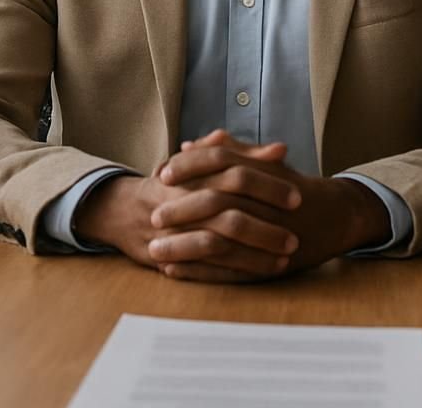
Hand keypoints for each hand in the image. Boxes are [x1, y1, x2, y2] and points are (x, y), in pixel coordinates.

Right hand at [72, 141, 301, 281]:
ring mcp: (176, 231)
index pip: (235, 174)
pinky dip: (237, 271)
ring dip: (254, 253)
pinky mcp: (172, 257)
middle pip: (228, 213)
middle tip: (296, 235)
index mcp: (194, 173)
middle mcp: (183, 201)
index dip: (268, 185)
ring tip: (284, 257)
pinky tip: (263, 272)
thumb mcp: (204, 162)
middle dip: (265, 227)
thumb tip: (281, 149)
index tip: (297, 196)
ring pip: (218, 244)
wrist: (124, 211)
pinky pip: (206, 268)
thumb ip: (243, 153)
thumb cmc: (175, 183)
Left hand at [147, 130, 391, 281]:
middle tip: (153, 217)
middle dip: (180, 210)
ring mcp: (266, 235)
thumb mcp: (263, 163)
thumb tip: (186, 146)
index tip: (162, 174)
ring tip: (154, 251)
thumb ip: (227, 151)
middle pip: (215, 202)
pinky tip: (174, 271)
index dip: (189, 167)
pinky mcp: (266, 264)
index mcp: (261, 172)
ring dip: (183, 247)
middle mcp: (264, 203)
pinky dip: (199, 272)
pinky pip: (227, 270)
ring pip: (219, 240)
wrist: (334, 216)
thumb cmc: (291, 187)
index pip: (220, 161)